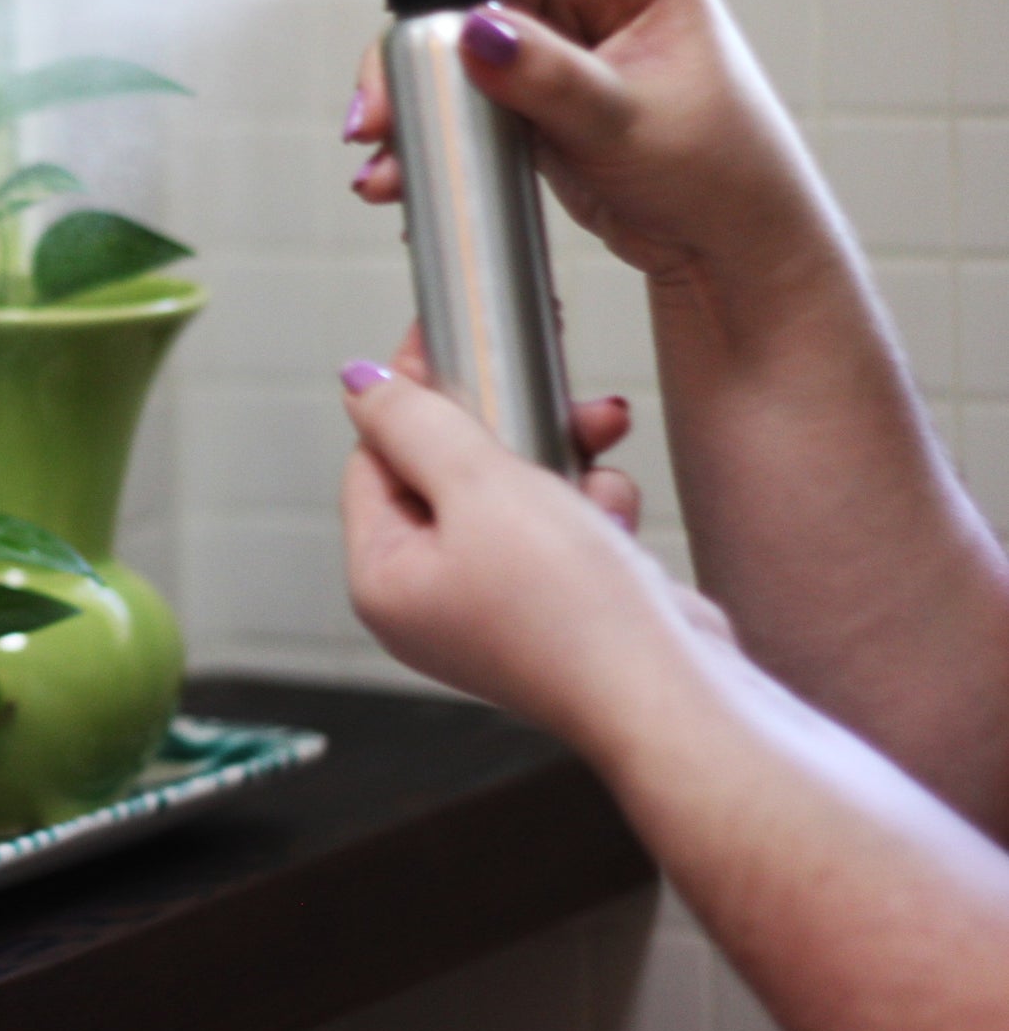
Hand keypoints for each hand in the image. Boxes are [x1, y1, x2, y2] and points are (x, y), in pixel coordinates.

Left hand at [339, 334, 733, 748]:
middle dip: (510, 426)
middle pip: (446, 471)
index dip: (414, 395)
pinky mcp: (553, 609)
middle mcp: (427, 598)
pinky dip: (589, 508)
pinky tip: (616, 513)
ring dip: (562, 462)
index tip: (453, 337)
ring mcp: (491, 607)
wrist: (673, 693)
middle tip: (548, 387)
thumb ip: (415, 422)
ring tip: (600, 446)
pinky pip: (558, 530)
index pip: (374, 457)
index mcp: (383, 577)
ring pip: (513, 493)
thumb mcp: (479, 485)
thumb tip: (357, 383)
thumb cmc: (570, 606)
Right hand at [349, 0, 831, 297]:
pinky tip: (405, 174)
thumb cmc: (717, 168)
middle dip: (410, 45)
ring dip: (410, 100)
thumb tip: (473, 33)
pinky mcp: (528, 92)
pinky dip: (428, 127)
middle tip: (377, 113)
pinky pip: (458, 92)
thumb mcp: (630, 119)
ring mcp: (551, 41)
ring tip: (387, 168)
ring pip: (449, 44)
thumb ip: (549, 77)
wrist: (725, 246)